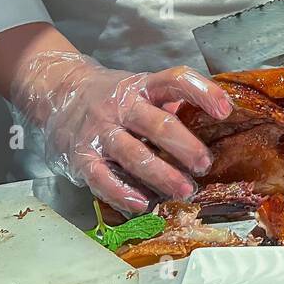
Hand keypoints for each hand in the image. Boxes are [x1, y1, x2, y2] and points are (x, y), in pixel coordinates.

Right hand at [8, 51, 233, 215]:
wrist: (57, 91)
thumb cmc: (110, 96)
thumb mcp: (140, 88)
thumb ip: (169, 103)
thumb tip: (211, 121)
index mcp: (142, 86)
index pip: (176, 80)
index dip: (203, 93)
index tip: (226, 110)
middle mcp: (121, 106)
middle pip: (158, 124)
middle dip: (185, 146)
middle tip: (204, 164)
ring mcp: (100, 131)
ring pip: (134, 154)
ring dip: (162, 175)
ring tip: (185, 190)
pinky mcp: (81, 155)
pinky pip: (102, 177)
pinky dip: (122, 193)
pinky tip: (142, 204)